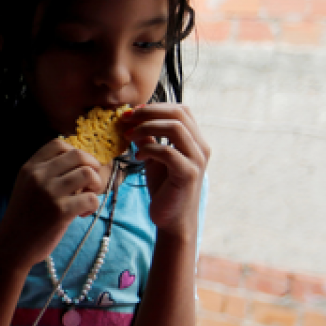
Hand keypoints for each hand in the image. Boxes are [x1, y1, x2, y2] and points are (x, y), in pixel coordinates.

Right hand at [0, 139, 106, 267]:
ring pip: (88, 173)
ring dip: (95, 185)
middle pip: (78, 155)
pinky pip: (91, 198)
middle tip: (91, 183)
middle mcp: (39, 176)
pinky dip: (93, 205)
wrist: (12, 246)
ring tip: (87, 198)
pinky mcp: (61, 211)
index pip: (59, 144)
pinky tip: (82, 214)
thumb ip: (45, 172)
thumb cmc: (23, 217)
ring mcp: (49, 192)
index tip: (79, 167)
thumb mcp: (26, 187)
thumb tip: (81, 163)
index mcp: (29, 168)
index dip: (75, 152)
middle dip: (92, 167)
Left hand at [116, 103, 210, 234]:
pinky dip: (148, 149)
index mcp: (195, 140)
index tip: (132, 113)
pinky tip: (137, 157)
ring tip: (128, 136)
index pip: (181, 110)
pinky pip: (168, 152)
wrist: (171, 219)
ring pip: (175, 128)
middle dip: (148, 112)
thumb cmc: (164, 188)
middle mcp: (200, 147)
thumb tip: (132, 120)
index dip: (155, 107)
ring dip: (147, 128)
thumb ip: (148, 138)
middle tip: (125, 119)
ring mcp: (197, 160)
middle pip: (178, 114)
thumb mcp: (154, 158)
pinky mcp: (188, 174)